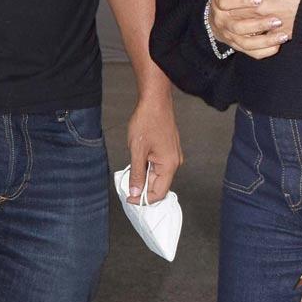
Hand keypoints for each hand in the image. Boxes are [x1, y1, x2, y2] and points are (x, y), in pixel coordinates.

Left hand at [125, 87, 182, 202]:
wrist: (155, 101)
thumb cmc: (147, 121)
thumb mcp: (137, 151)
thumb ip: (137, 174)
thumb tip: (135, 192)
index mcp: (169, 165)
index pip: (159, 193)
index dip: (144, 200)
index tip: (129, 199)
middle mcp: (174, 162)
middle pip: (159, 185)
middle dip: (143, 189)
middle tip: (126, 187)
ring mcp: (172, 156)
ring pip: (158, 176)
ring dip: (144, 178)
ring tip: (130, 173)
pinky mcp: (168, 150)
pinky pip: (158, 166)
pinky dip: (147, 169)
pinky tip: (137, 164)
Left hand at [207, 0, 301, 60]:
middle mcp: (263, 6)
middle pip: (231, 6)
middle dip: (219, 2)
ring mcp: (269, 22)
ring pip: (239, 21)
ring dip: (229, 17)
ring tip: (223, 13)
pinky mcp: (277, 33)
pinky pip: (256, 36)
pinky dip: (246, 33)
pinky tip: (242, 30)